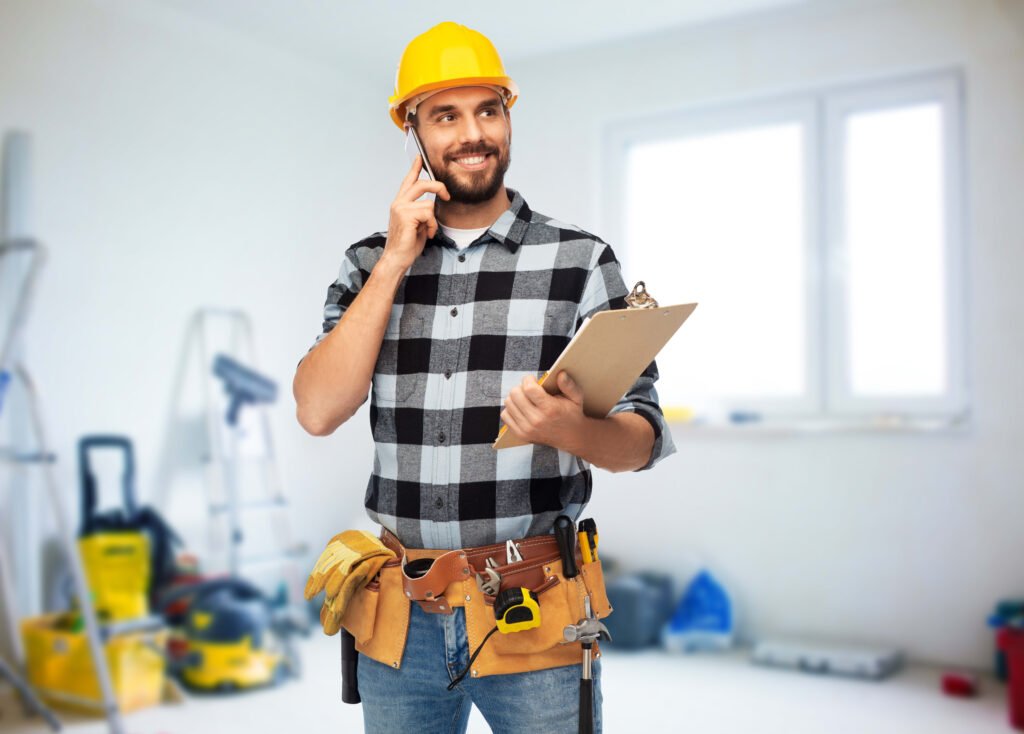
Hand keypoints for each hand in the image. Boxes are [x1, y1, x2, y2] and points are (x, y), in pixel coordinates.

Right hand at [382, 155, 449, 271]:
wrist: (397, 259)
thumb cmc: (407, 244)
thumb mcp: (417, 224)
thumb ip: (422, 211)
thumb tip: (433, 204)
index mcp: (400, 203)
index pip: (408, 181)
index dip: (415, 168)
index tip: (420, 157)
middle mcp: (398, 203)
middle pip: (421, 184)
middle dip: (438, 187)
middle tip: (447, 195)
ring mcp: (400, 208)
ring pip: (429, 203)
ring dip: (433, 220)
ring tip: (428, 230)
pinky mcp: (405, 215)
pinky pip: (429, 214)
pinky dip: (432, 225)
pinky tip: (427, 234)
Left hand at [501, 371, 585, 449]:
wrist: (572, 437)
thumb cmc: (572, 414)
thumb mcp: (576, 398)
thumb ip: (569, 385)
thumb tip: (561, 374)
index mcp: (550, 409)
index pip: (528, 388)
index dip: (528, 380)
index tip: (532, 379)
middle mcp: (537, 420)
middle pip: (515, 394)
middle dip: (521, 387)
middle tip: (529, 389)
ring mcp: (527, 429)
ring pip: (508, 403)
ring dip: (515, 397)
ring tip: (525, 398)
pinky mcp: (521, 434)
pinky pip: (505, 415)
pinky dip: (511, 409)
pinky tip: (521, 408)